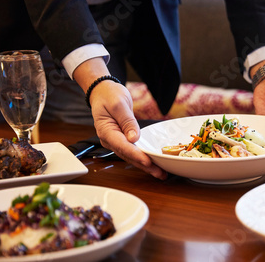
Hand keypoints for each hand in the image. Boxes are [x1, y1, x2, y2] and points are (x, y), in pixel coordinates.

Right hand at [73, 58, 166, 179]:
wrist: (103, 92)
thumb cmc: (109, 95)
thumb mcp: (119, 104)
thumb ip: (127, 121)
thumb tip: (134, 138)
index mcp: (106, 131)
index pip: (123, 146)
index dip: (136, 155)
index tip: (148, 161)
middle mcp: (110, 140)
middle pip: (128, 156)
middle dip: (144, 165)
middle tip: (160, 173)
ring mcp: (116, 141)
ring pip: (131, 156)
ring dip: (146, 165)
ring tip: (161, 173)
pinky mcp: (122, 140)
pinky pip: (133, 151)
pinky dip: (143, 158)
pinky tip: (154, 164)